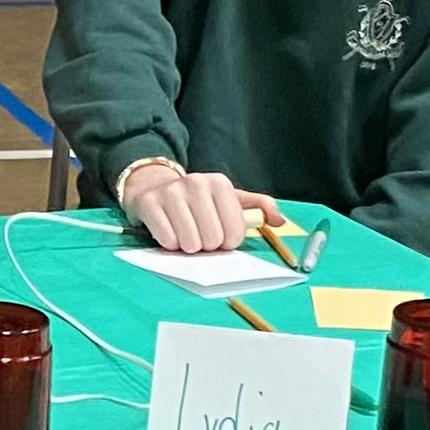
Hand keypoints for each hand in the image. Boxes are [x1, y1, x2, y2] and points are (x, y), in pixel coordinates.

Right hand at [121, 163, 283, 253]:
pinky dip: (169, 244)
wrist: (155, 187)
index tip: (220, 234)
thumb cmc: (197, 201)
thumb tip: (280, 220)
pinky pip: (167, 240)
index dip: (228, 241)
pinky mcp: (150, 204)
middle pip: (212, 239)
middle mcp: (196, 183)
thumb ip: (258, 208)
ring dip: (187, 247)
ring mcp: (171, 192)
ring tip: (184, 234)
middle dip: (207, 245)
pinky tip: (169, 232)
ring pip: (189, 243)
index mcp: (220, 183)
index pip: (235, 231)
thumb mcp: (229, 199)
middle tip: (200, 235)